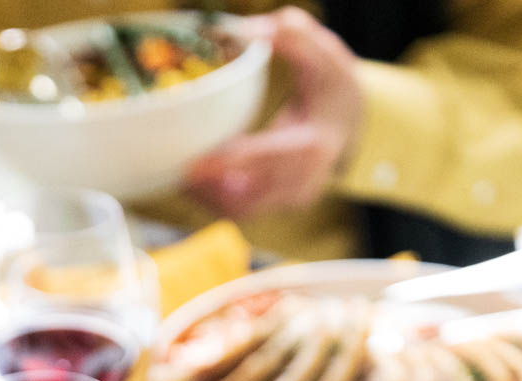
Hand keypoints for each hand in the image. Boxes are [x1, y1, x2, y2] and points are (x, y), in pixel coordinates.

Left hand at [187, 8, 362, 217]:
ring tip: (176, 171)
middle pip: (244, 198)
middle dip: (205, 188)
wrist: (351, 122)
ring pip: (238, 210)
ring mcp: (290, 199)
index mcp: (312, 146)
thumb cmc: (332, 84)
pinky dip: (213, 196)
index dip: (227, 164)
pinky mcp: (278, 205)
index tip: (192, 165)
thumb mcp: (322, 52)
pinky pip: (240, 209)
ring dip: (204, 195)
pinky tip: (193, 176)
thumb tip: (244, 29)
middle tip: (170, 169)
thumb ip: (291, 35)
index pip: (264, 160)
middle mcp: (302, 182)